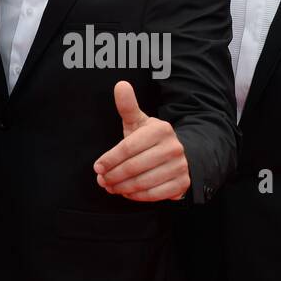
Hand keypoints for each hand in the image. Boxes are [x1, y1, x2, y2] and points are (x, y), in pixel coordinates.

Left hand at [94, 81, 189, 201]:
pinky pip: (155, 194)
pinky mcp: (182, 184)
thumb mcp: (138, 122)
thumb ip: (127, 106)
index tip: (97, 167)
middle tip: (102, 180)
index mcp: (160, 129)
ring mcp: (180, 166)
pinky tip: (127, 193)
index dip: (110, 159)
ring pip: (143, 182)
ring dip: (122, 187)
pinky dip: (137, 196)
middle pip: (134, 167)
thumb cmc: (149, 139)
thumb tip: (120, 84)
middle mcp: (173, 147)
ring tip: (111, 187)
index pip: (128, 147)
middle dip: (114, 176)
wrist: (178, 156)